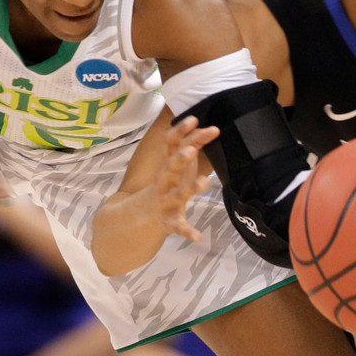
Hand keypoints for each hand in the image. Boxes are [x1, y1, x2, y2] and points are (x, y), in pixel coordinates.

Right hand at [152, 115, 219, 240]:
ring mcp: (166, 201)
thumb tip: (211, 127)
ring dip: (189, 188)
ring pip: (177, 194)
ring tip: (204, 182)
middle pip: (170, 167)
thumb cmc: (168, 182)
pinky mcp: (170, 220)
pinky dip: (188, 231)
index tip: (194, 118)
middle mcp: (164, 180)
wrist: (144, 213)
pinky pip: (179, 226)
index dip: (181, 131)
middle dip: (179, 159)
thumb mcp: (177, 163)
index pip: (172, 144)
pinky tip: (198, 236)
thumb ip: (192, 146)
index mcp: (167, 164)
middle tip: (191, 150)